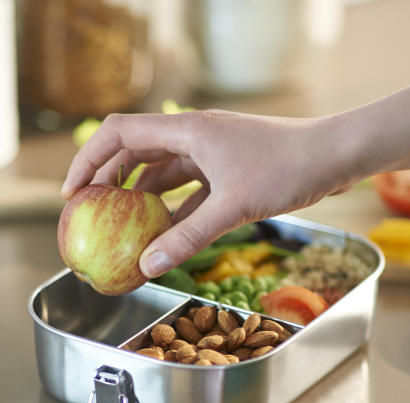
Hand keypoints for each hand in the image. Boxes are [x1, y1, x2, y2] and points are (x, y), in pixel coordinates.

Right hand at [60, 110, 359, 277]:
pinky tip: (165, 235)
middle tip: (90, 215)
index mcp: (186, 130)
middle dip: (108, 182)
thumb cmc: (288, 168)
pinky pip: (188, 188)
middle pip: (134, 152)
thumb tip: (148, 266)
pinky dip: (173, 209)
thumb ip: (188, 237)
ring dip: (140, 198)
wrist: (337, 155)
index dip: (88, 160)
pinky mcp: (227, 169)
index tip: (72, 193)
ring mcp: (211, 152)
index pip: (118, 134)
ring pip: (161, 172)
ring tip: (122, 229)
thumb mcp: (233, 206)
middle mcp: (193, 135)